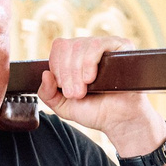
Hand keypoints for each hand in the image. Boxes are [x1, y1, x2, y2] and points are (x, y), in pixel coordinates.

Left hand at [38, 35, 163, 155]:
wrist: (119, 120)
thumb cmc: (95, 111)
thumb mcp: (63, 106)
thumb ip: (47, 94)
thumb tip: (45, 74)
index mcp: (76, 57)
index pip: (59, 48)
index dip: (57, 67)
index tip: (64, 88)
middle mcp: (90, 47)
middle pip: (68, 46)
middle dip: (66, 73)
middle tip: (75, 94)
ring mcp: (106, 45)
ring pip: (80, 45)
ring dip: (77, 71)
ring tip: (84, 90)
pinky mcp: (121, 46)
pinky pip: (98, 44)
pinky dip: (89, 62)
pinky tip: (91, 78)